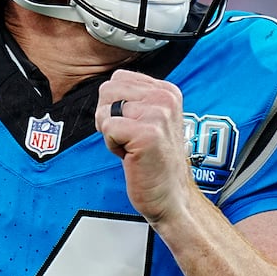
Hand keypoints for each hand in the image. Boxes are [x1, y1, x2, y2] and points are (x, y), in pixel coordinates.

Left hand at [96, 69, 197, 224]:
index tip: (134, 128)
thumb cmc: (155, 163)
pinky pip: (108, 128)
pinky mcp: (147, 134)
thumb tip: (106, 89)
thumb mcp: (151, 120)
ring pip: (105, 110)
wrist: (171, 197)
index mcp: (167, 90)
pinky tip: (132, 157)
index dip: (116, 106)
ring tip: (132, 147)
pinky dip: (113, 147)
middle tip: (130, 139)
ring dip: (111, 133)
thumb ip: (134, 99)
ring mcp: (158, 114)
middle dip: (109, 117)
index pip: (118, 79)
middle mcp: (165, 98)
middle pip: (107, 90)